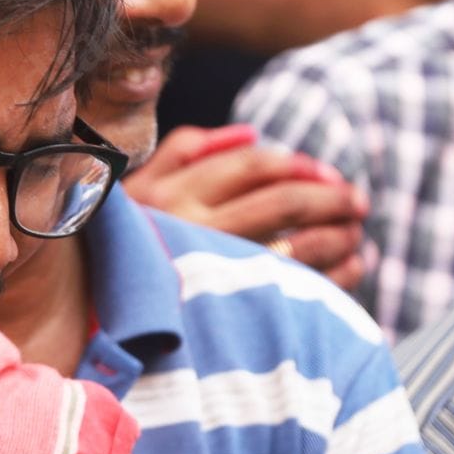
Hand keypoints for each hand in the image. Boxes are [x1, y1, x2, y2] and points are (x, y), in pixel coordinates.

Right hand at [124, 125, 366, 287]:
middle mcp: (195, 230)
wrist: (96, 319)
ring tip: (354, 231)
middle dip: (332, 196)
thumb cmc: (120, 248)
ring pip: (300, 244)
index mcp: (173, 195)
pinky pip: (301, 287)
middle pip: (285, 201)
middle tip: (357, 200)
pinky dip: (338, 274)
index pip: (253, 165)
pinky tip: (350, 266)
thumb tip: (251, 134)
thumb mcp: (139, 189)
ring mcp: (216, 273)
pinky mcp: (234, 311)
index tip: (326, 173)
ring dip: (340, 233)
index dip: (299, 164)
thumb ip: (186, 150)